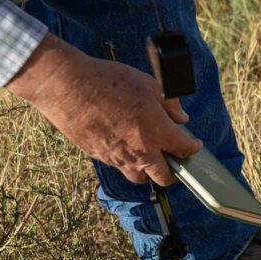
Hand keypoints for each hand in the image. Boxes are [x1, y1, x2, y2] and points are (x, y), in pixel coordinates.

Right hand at [6, 34, 201, 185]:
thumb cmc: (108, 81)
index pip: (184, 149)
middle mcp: (140, 151)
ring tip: (149, 159)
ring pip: (140, 178)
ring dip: (148, 172)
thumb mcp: (147, 83)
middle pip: (164, 177)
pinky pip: (118, 167)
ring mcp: (118, 157)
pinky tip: (124, 147)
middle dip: (174, 173)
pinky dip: (126, 162)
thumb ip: (169, 103)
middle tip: (175, 163)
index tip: (194, 145)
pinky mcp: (99, 156)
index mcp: (157, 132)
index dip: (193, 148)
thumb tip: (181, 118)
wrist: (65, 86)